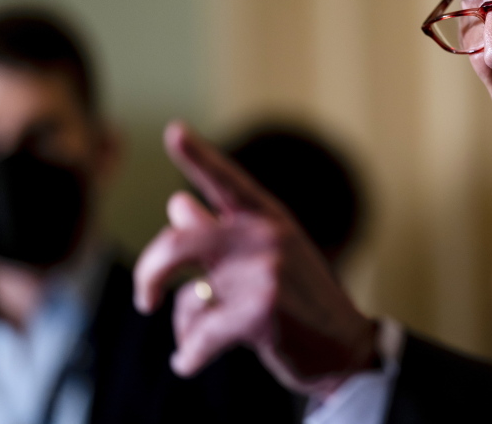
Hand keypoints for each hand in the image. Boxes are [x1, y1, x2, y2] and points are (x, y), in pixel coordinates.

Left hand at [134, 121, 376, 396]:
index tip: (172, 129)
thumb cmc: (300, 303)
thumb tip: (176, 201)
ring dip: (185, 328)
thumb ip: (220, 231)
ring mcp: (263, 272)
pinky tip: (189, 363)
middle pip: (178, 242)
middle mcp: (265, 236)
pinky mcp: (258, 313)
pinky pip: (198, 336)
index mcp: (267, 218)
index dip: (196, 155)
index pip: (225, 181)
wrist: (345, 349)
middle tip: (146, 300)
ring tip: (197, 342)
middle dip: (149, 274)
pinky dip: (189, 357)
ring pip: (186, 298)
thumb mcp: (267, 258)